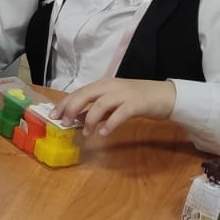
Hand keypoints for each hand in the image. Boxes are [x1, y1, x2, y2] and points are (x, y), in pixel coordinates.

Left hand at [53, 77, 175, 137]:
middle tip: (64, 123)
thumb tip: (78, 119)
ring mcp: (124, 93)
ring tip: (86, 133)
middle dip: (71, 108)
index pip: (78, 92)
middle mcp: (111, 86)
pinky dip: (110, 124)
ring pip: (100, 104)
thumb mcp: (113, 103)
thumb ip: (97, 109)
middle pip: (85, 94)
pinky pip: (120, 114)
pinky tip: (104, 134)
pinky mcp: (136, 103)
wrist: (166, 96)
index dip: (64, 103)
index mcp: (103, 84)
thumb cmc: (137, 99)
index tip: (53, 116)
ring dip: (90, 120)